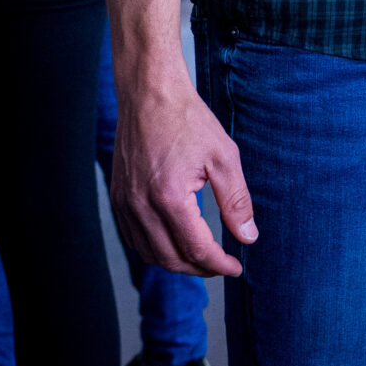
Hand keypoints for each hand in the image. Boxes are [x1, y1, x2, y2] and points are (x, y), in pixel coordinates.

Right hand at [109, 67, 255, 276]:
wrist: (149, 95)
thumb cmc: (189, 121)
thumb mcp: (224, 158)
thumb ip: (237, 202)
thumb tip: (248, 237)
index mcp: (169, 198)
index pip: (196, 249)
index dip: (218, 265)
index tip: (236, 268)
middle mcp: (140, 206)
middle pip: (171, 259)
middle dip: (200, 269)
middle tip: (222, 265)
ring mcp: (124, 203)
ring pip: (149, 253)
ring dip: (177, 263)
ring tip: (203, 258)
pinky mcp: (117, 198)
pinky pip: (134, 238)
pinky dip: (156, 249)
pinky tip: (175, 243)